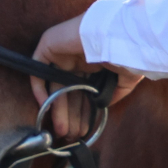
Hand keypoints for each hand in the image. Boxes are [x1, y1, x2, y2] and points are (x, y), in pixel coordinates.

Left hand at [31, 15, 143, 139]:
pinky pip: (38, 71)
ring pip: (56, 85)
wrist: (120, 33)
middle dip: (71, 114)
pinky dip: (39, 89)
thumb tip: (103, 106)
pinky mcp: (50, 45)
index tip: (84, 128)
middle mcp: (79, 58)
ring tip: (63, 130)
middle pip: (70, 91)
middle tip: (72, 133)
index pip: (84, 90)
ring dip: (58, 109)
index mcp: (96, 62)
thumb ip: (115, 92)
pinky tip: (47, 107)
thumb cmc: (128, 51)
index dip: (83, 111)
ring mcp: (64, 52)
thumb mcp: (128, 77)